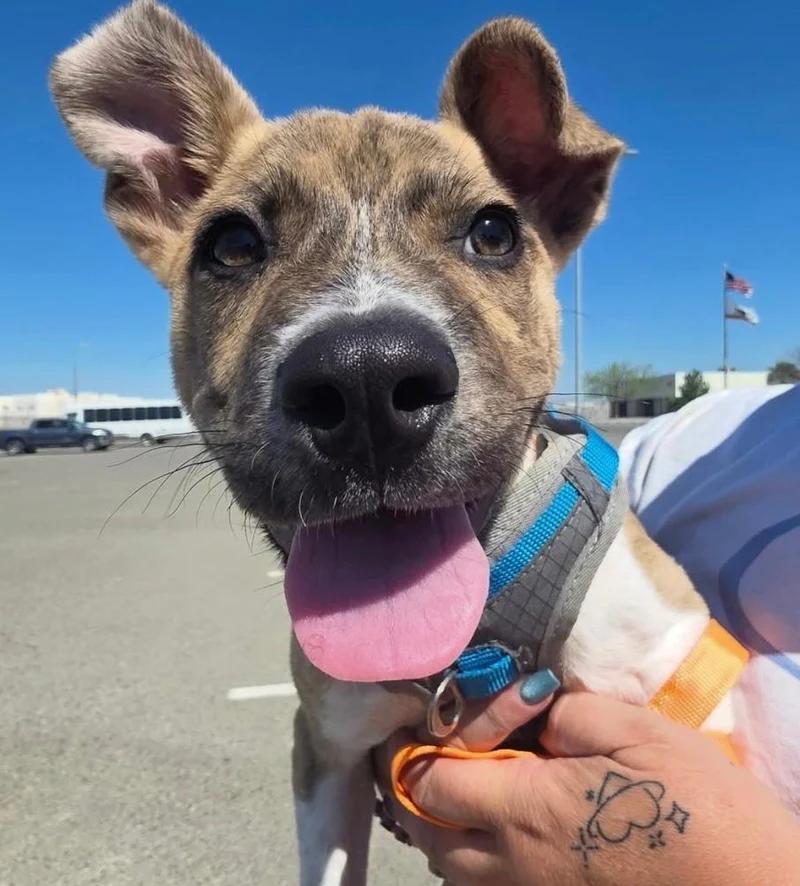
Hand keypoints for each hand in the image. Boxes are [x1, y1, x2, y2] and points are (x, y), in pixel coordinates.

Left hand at [376, 684, 799, 885]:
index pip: (428, 782)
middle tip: (441, 749)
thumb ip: (564, 713)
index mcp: (525, 808)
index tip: (425, 719)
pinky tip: (504, 827)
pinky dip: (473, 859)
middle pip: (424, 832)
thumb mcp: (637, 731)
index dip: (415, 747)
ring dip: (442, 824)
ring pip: (449, 869)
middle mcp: (511, 863)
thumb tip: (525, 712)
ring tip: (469, 784)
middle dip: (417, 788)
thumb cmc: (700, 805)